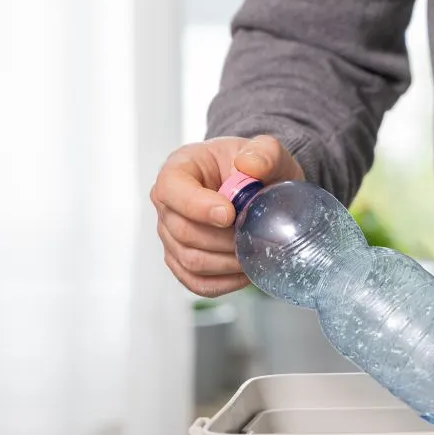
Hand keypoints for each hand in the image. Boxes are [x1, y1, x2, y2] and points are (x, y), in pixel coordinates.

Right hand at [150, 135, 304, 296]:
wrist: (257, 187)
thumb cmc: (254, 167)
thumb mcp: (266, 151)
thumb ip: (264, 152)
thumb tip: (250, 166)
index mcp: (179, 169)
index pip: (171, 190)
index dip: (197, 206)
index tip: (230, 214)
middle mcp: (167, 205)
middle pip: (183, 232)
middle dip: (223, 239)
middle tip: (255, 235)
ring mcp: (171, 236)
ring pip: (191, 261)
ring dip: (227, 262)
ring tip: (254, 251)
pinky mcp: (182, 262)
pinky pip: (197, 283)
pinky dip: (225, 282)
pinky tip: (246, 270)